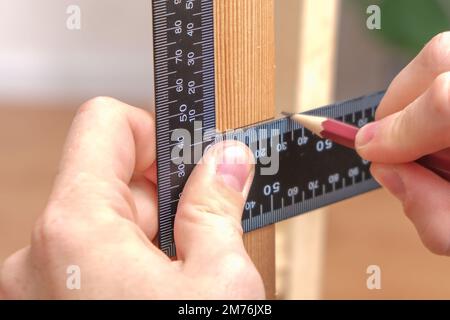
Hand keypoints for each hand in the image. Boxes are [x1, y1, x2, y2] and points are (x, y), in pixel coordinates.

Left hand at [0, 97, 263, 298]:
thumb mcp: (217, 281)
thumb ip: (217, 207)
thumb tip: (226, 159)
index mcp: (75, 230)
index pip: (105, 124)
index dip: (157, 133)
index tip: (190, 160)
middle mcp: (41, 253)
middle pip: (110, 178)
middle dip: (164, 198)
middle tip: (204, 229)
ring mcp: (42, 282)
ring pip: (106, 221)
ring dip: (153, 234)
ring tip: (185, 272)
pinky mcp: (53, 299)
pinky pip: (93, 255)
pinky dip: (133, 260)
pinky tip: (164, 287)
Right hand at [355, 32, 449, 254]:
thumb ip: (431, 213)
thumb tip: (387, 171)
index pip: (444, 103)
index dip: (398, 129)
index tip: (369, 151)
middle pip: (437, 60)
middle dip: (400, 107)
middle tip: (398, 145)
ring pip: (440, 56)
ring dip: (417, 101)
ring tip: (434, 142)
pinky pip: (447, 63)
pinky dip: (432, 92)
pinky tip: (443, 131)